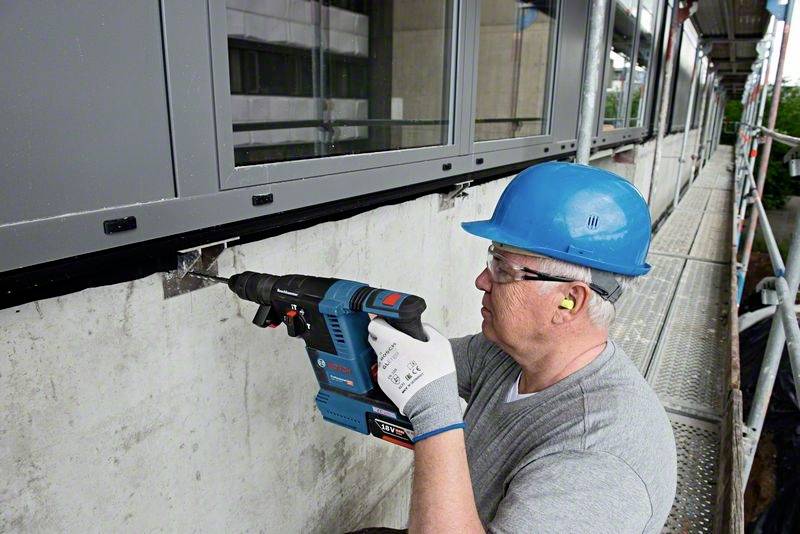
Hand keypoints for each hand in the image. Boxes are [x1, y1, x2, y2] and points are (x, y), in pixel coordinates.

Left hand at [368, 318, 463, 441]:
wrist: (432, 404)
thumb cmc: (436, 375)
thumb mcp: (441, 344)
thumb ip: (428, 330)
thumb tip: (422, 327)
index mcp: (395, 341)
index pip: (375, 325)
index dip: (381, 322)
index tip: (387, 323)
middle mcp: (385, 354)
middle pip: (374, 339)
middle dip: (383, 337)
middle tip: (398, 341)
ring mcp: (382, 370)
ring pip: (381, 356)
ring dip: (390, 355)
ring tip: (407, 362)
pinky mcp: (384, 383)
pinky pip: (385, 371)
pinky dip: (393, 370)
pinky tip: (406, 374)